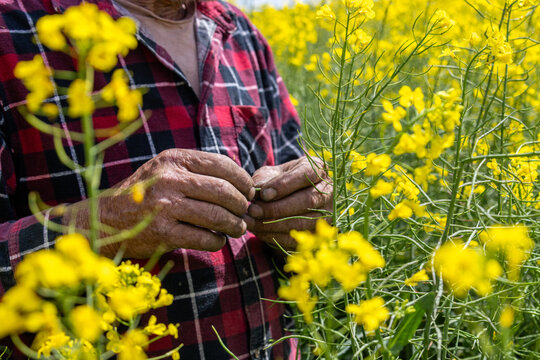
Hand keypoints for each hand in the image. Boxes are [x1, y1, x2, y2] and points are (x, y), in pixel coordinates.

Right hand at [64, 149, 254, 257]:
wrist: (105, 220)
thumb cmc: (144, 194)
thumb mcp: (166, 170)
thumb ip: (198, 171)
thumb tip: (242, 183)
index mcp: (174, 159)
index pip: (222, 164)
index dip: (243, 180)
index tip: (250, 191)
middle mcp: (170, 178)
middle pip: (225, 191)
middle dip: (242, 204)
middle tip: (246, 213)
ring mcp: (165, 206)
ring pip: (218, 216)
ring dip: (235, 225)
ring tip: (237, 228)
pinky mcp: (162, 233)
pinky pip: (205, 238)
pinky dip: (217, 242)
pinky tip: (217, 241)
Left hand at [245, 156, 331, 249]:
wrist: (290, 199)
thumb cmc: (278, 181)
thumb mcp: (271, 174)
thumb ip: (264, 179)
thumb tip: (257, 191)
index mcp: (318, 169)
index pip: (306, 175)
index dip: (285, 185)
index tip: (264, 194)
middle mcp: (328, 191)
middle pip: (307, 200)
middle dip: (277, 208)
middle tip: (253, 210)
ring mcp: (327, 213)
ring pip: (303, 222)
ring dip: (274, 224)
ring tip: (252, 222)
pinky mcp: (319, 233)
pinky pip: (299, 238)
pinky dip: (276, 236)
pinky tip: (259, 232)